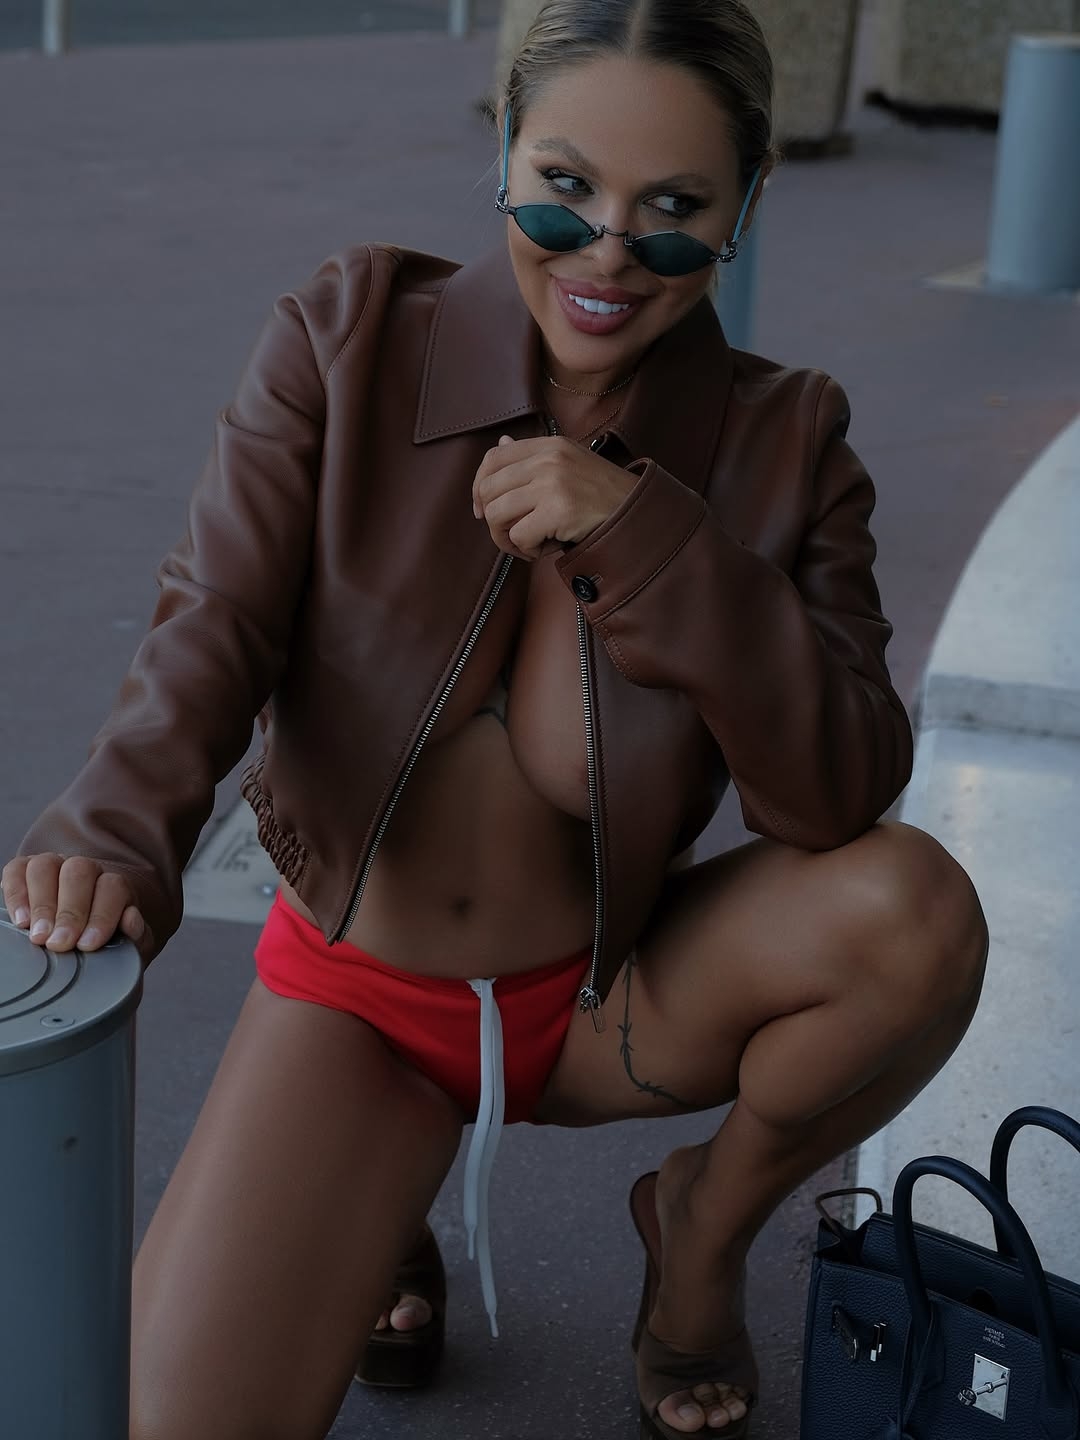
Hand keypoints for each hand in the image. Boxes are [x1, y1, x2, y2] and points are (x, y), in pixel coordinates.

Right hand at [2, 853, 152, 962]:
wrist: (82, 935)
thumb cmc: (107, 942)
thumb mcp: (130, 946)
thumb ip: (138, 936)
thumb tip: (131, 918)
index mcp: (114, 885)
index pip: (112, 887)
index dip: (101, 915)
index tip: (87, 944)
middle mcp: (85, 869)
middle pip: (78, 872)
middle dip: (69, 911)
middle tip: (60, 944)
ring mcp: (54, 866)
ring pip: (46, 865)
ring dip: (42, 902)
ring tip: (38, 937)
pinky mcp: (24, 871)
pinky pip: (17, 870)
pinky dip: (16, 894)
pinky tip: (20, 922)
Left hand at [472, 434, 635, 560]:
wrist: (638, 514)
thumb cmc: (603, 495)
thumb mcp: (570, 462)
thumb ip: (533, 456)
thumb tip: (500, 443)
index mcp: (550, 445)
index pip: (493, 458)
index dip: (480, 487)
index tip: (483, 509)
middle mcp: (548, 459)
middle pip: (489, 490)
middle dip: (493, 520)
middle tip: (511, 535)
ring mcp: (553, 484)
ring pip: (497, 515)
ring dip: (507, 539)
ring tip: (528, 545)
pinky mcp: (559, 511)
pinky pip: (519, 536)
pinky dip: (527, 550)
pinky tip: (545, 548)